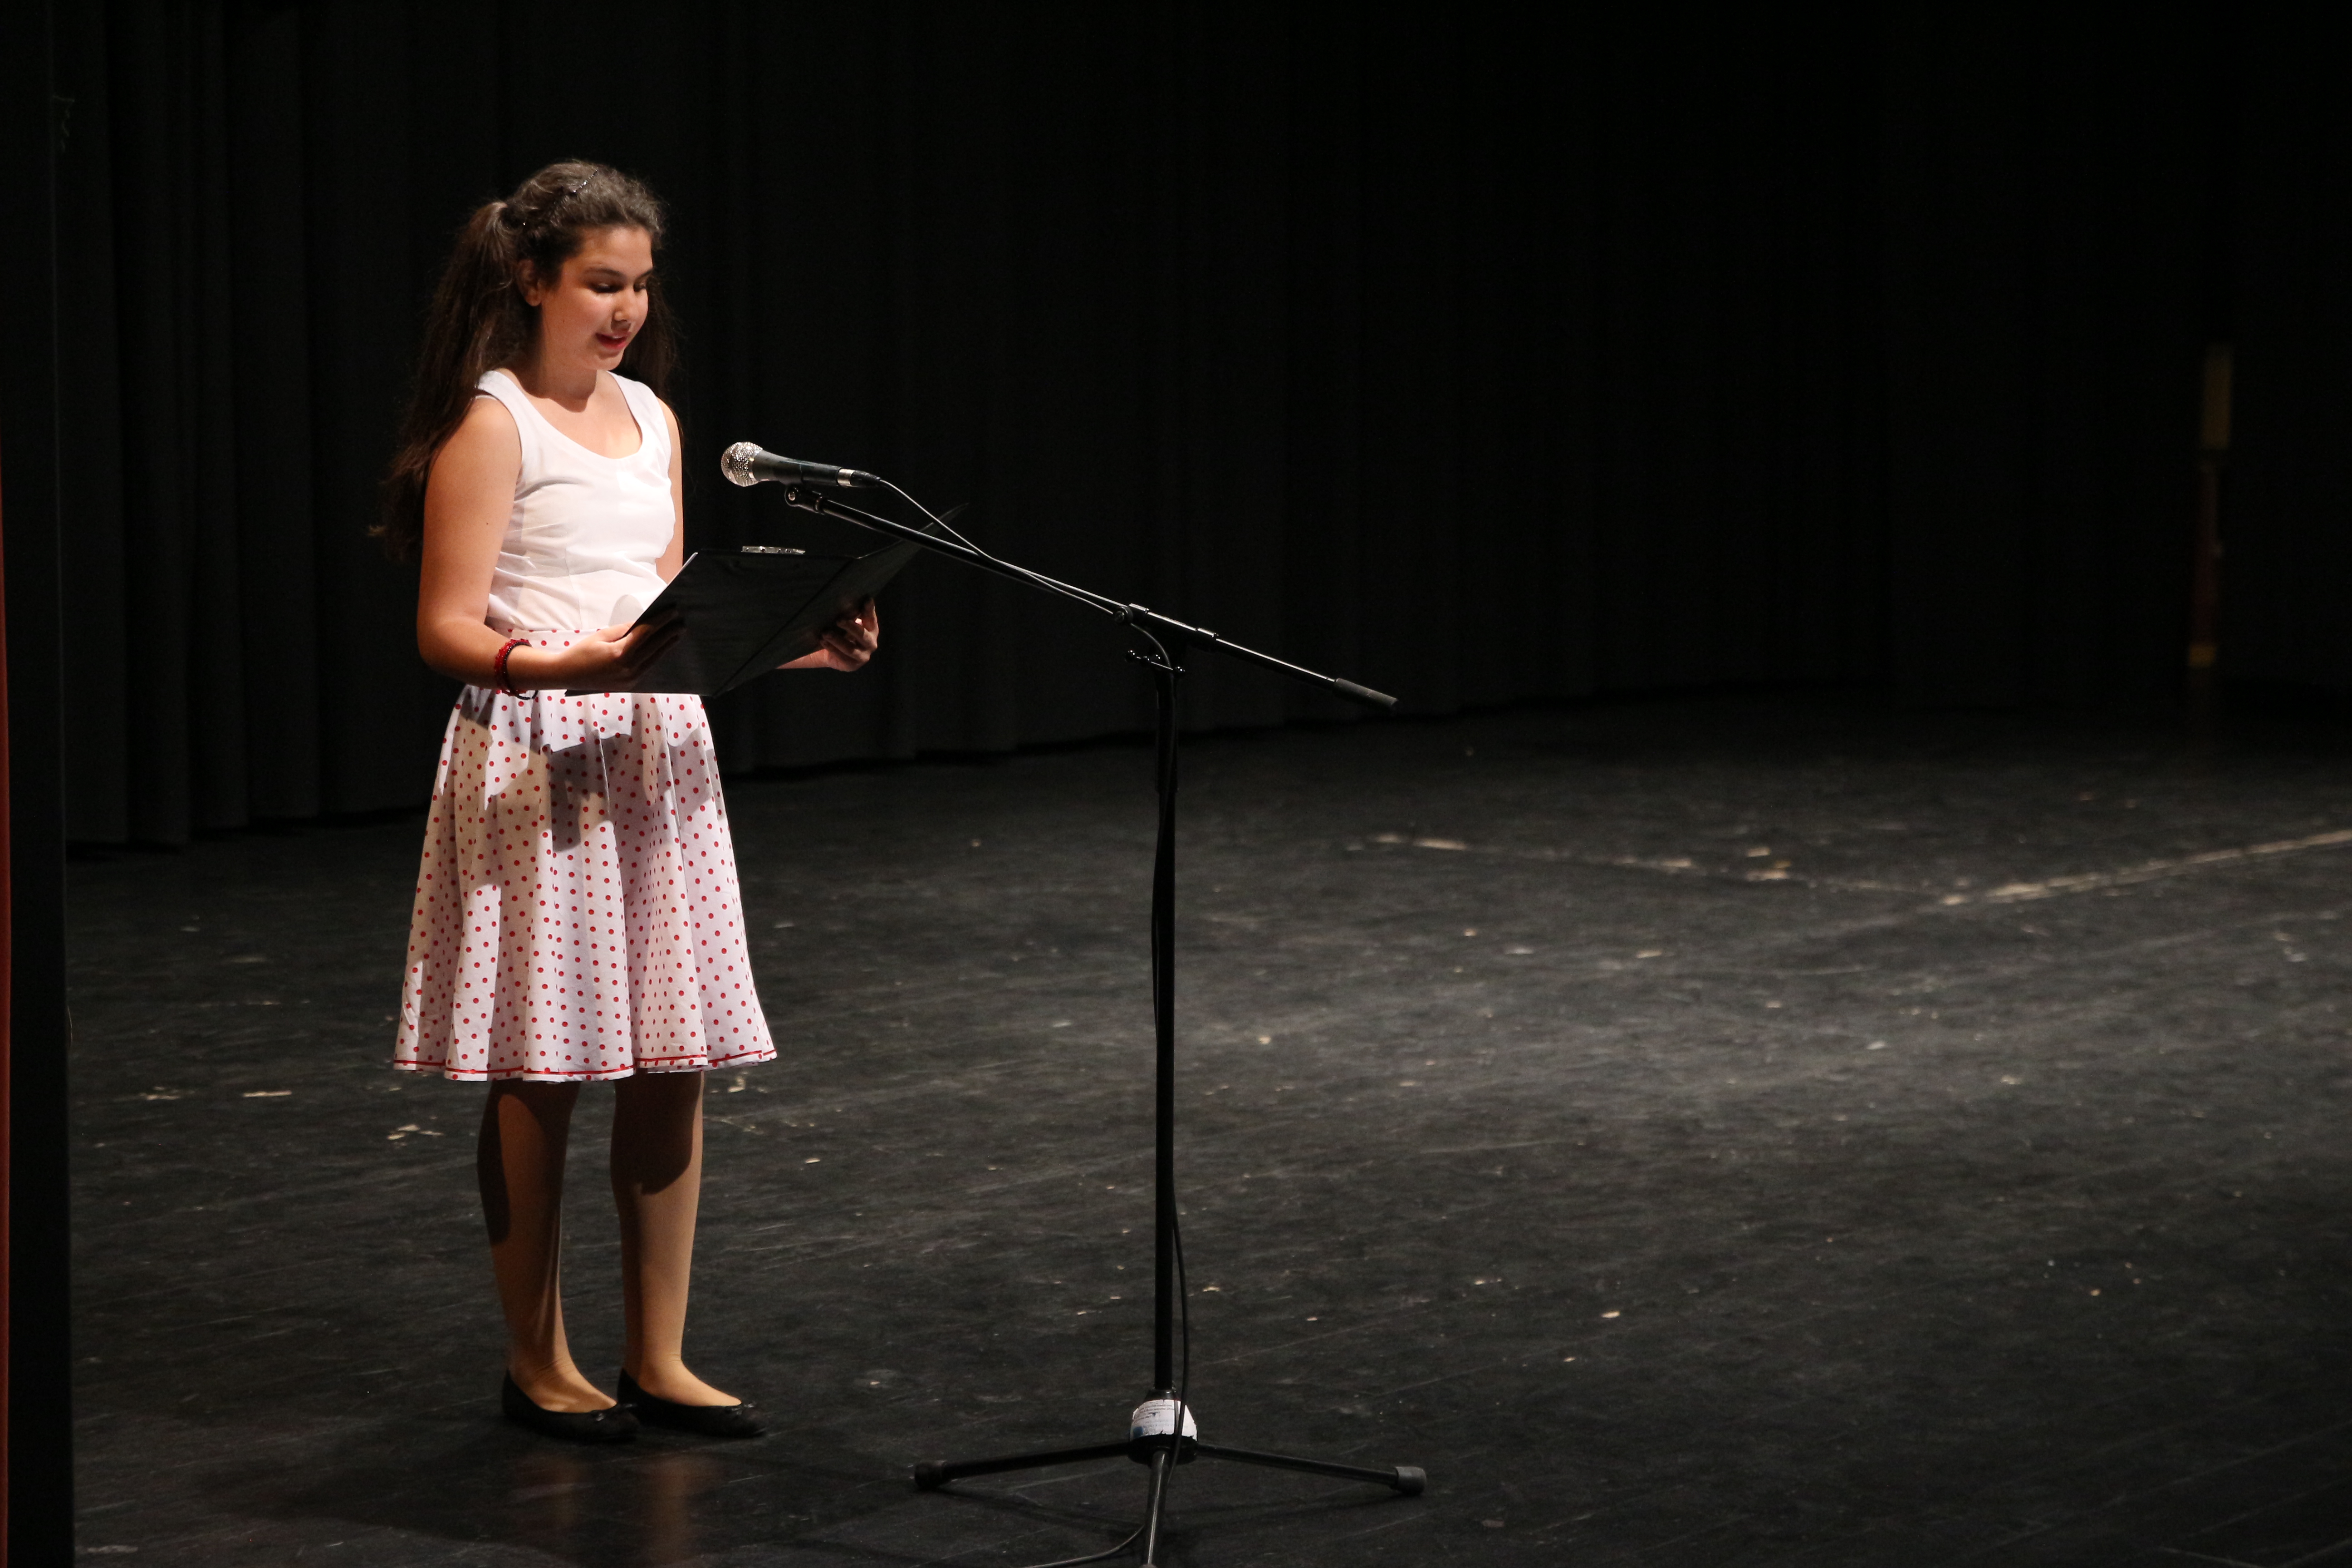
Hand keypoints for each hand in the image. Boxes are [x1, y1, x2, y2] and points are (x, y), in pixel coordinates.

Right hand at [511, 620, 680, 690]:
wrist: (567, 675)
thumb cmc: (581, 651)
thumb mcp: (601, 636)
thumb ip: (625, 630)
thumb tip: (644, 622)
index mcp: (619, 655)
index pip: (646, 634)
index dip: (661, 621)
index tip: (673, 611)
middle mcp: (628, 669)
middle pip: (654, 647)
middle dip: (669, 633)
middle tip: (682, 622)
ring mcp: (630, 679)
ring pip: (654, 659)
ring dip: (667, 646)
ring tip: (678, 633)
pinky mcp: (630, 685)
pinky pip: (648, 668)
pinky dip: (657, 656)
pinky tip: (664, 648)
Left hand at [798, 598, 879, 671]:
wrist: (831, 653)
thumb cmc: (840, 632)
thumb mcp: (847, 621)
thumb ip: (851, 612)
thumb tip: (848, 596)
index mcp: (871, 629)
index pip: (871, 619)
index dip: (869, 610)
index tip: (866, 599)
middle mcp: (870, 643)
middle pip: (863, 635)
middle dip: (851, 627)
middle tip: (838, 620)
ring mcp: (863, 656)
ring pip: (850, 649)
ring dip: (837, 640)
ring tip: (825, 633)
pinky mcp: (852, 665)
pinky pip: (842, 657)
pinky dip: (832, 649)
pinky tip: (823, 642)